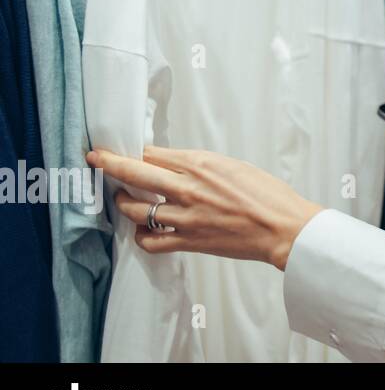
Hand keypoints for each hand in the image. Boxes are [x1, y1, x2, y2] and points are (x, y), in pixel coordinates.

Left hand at [86, 146, 324, 270]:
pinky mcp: (189, 241)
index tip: (120, 149)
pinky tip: (143, 230)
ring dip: (123, 203)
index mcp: (202, 164)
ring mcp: (185, 216)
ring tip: (122, 200)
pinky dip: (141, 235)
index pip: (153, 153)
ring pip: (135, 208)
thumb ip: (202, 166)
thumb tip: (177, 167)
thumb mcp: (235, 166)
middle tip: (95, 159)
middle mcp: (188, 187)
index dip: (132, 150)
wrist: (283, 227)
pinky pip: (150, 240)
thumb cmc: (268, 195)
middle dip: (109, 163)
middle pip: (135, 172)